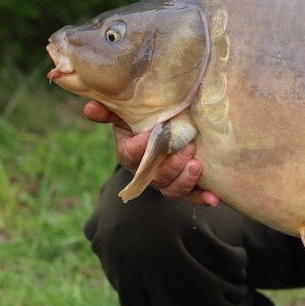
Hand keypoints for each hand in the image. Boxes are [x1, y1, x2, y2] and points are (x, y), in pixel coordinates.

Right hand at [83, 100, 219, 206]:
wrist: (169, 123)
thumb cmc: (146, 115)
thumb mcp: (128, 110)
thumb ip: (111, 109)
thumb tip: (91, 107)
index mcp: (129, 150)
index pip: (130, 154)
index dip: (140, 147)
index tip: (152, 135)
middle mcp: (145, 170)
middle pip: (153, 176)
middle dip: (169, 165)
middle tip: (188, 146)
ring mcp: (165, 179)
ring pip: (170, 190)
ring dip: (184, 181)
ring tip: (197, 165)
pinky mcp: (184, 184)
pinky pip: (191, 196)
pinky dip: (201, 198)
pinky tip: (213, 198)